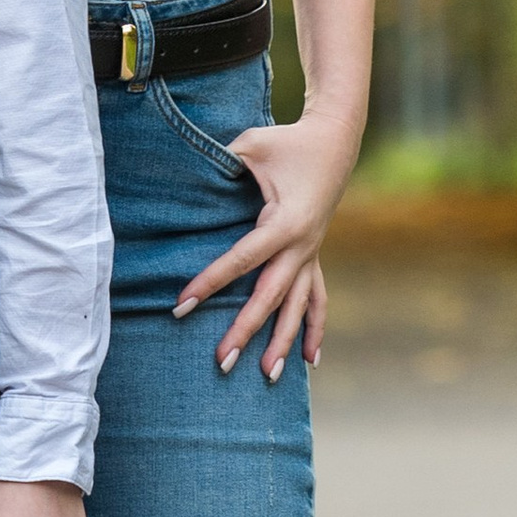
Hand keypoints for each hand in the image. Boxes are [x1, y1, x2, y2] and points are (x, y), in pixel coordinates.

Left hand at [173, 109, 363, 381]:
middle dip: (245, 331)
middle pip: (270, 297)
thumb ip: (221, 164)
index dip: (210, 283)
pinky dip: (315, 330)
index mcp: (284, 222)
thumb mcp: (249, 146)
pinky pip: (317, 300)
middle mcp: (302, 246)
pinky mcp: (314, 256)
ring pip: (297, 308)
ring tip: (267, 377)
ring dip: (283, 343)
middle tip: (221, 362)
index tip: (181, 306)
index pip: (241, 260)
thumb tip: (186, 176)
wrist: (335, 139)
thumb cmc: (286, 141)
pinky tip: (312, 362)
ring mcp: (311, 254)